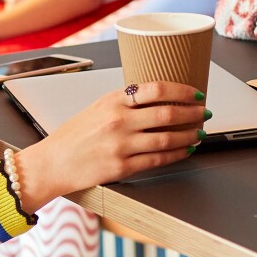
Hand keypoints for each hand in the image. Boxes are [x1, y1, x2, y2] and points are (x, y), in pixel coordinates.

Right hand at [12, 81, 204, 207]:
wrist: (52, 163)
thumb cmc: (74, 136)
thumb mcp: (97, 108)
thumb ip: (125, 103)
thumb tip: (159, 99)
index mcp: (113, 100)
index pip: (156, 89)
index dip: (182, 90)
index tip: (196, 93)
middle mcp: (118, 120)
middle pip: (167, 113)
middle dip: (193, 113)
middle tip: (204, 113)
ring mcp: (121, 145)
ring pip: (167, 138)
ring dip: (189, 135)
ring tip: (199, 133)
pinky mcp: (121, 167)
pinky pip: (158, 160)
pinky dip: (177, 154)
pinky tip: (185, 150)